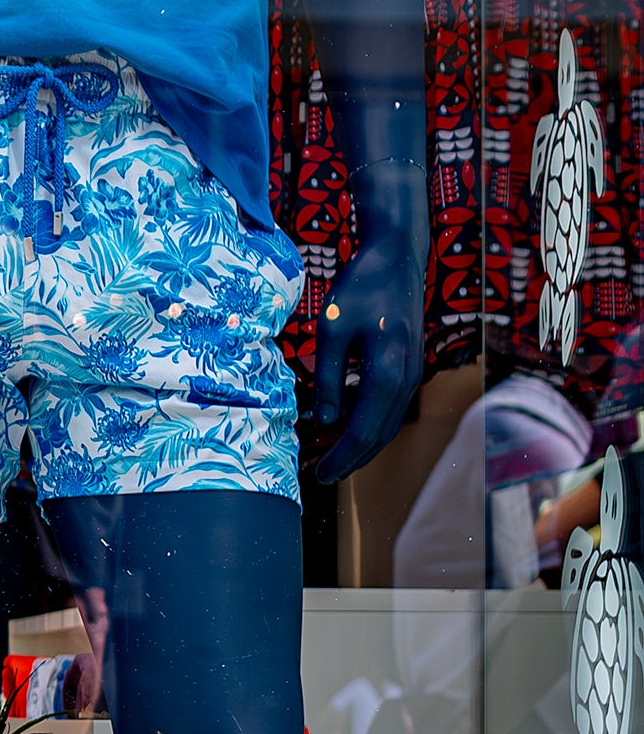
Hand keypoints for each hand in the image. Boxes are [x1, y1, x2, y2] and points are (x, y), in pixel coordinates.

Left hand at [310, 161, 428, 482]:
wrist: (396, 258)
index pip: (364, 430)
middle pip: (381, 435)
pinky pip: (392, 408)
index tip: (319, 474)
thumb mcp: (331, 332)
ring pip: (390, 424)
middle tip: (322, 475)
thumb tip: (325, 422)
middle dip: (351, 459)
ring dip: (362, 446)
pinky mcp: (410, 367)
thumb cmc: (359, 289)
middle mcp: (407, 377)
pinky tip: (346, 428)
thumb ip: (328, 379)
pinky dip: (371, 425)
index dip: (341, 456)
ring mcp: (413, 373)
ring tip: (332, 459)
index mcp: (387, 370)